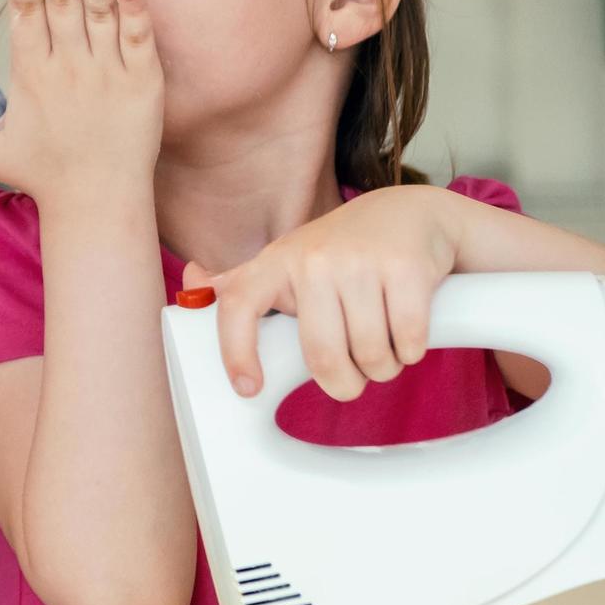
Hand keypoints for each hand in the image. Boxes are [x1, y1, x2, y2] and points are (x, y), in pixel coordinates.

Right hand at [0, 0, 160, 204]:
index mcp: (31, 76)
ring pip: (99, 13)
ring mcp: (108, 74)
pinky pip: (139, 39)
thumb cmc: (44, 174)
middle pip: (60, 3)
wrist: (99, 204)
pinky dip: (134, 10)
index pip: (25, 15)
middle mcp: (69, 70)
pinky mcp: (144, 84)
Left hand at [188, 185, 459, 401]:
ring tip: (385, 349)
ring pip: (370, 355)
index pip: (238, 305)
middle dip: (345, 383)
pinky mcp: (405, 267)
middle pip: (322, 356)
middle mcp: (312, 259)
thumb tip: (191, 282)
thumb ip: (243, 281)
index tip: (248, 389)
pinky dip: (412, 351)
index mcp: (276, 264)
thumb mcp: (288, 261)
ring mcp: (360, 261)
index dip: (235, 351)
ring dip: (383, 368)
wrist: (410, 214)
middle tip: (355, 378)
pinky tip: (408, 334)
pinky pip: (408, 340)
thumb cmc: (342, 250)